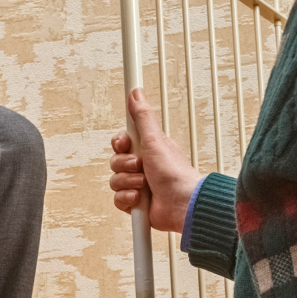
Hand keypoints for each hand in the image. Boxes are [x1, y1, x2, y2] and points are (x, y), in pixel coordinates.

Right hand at [108, 88, 202, 231]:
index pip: (121, 142)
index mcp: (147, 150)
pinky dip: (128, 198)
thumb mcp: (155, 139)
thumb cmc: (174, 172)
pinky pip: (118, 199)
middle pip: (115, 161)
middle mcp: (142, 167)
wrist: (181, 203)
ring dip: (128, 182)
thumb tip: (136, 93)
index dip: (120, 143)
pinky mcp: (135, 203)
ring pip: (115, 181)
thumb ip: (142, 116)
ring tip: (144, 184)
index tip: (126, 144)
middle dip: (125, 165)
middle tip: (140, 166)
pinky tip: (140, 198)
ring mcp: (138, 185)